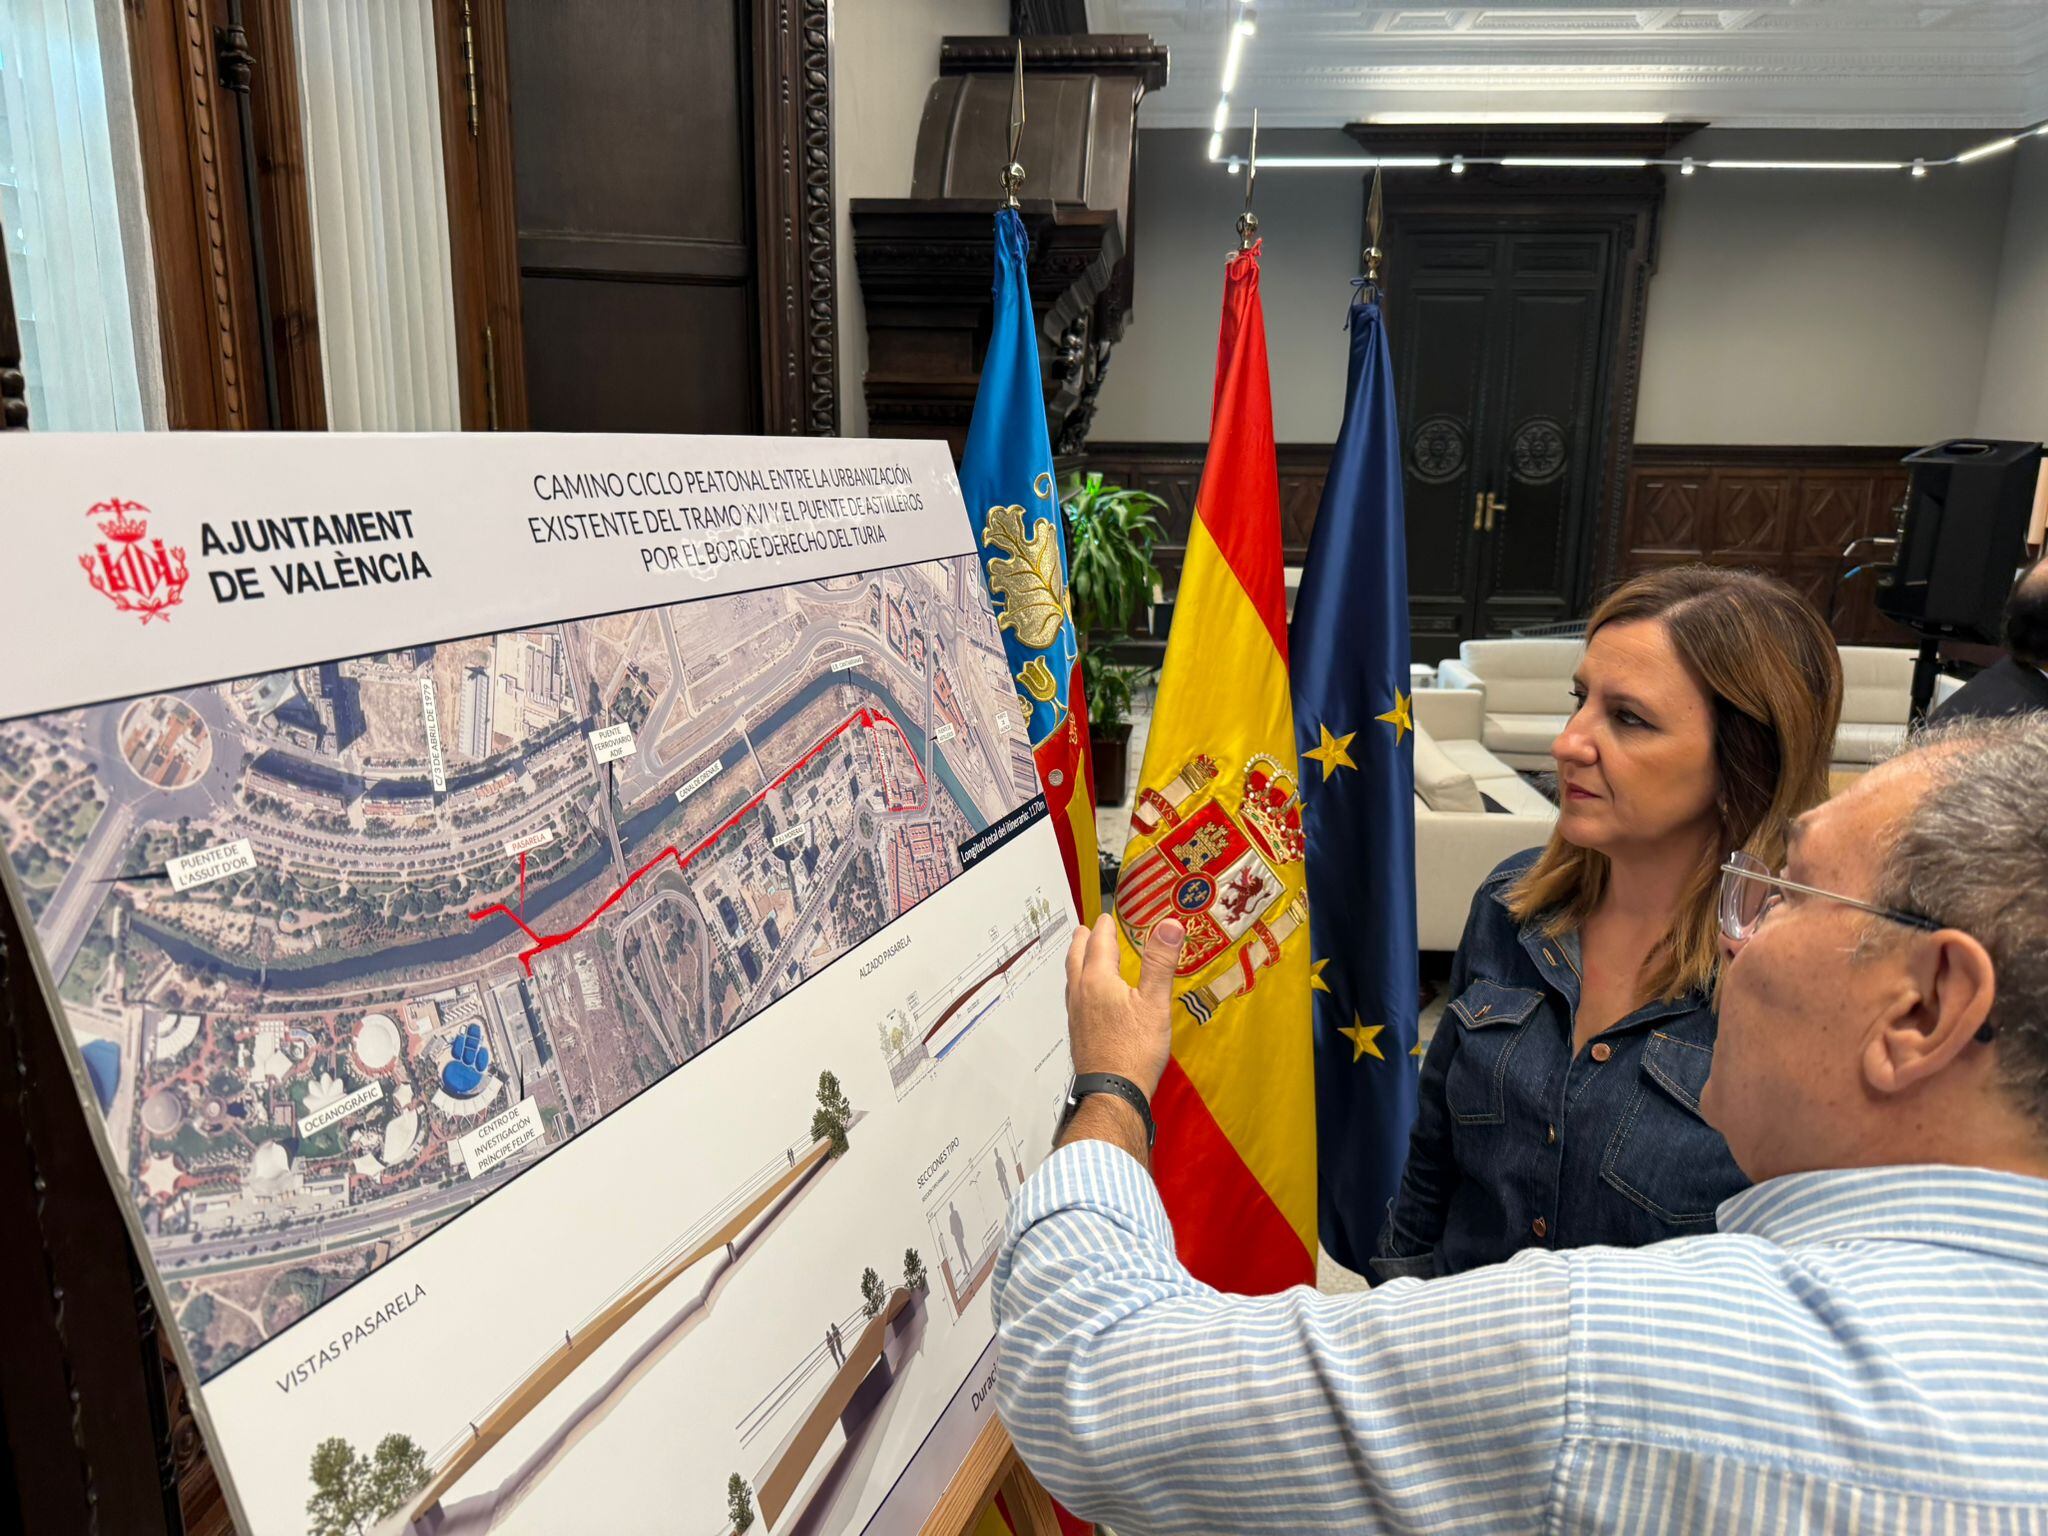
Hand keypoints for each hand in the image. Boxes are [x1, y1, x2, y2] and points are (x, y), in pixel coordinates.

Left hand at [1064, 914, 1183, 1100]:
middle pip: (1077, 957)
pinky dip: (1079, 983)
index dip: (1104, 927)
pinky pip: (1074, 997)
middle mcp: (1081, 994)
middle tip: (1087, 928)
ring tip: (1083, 955)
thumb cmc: (1135, 1050)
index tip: (1107, 917)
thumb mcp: (1155, 1003)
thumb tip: (1170, 924)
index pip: (1099, 943)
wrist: (1113, 1092)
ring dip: (1077, 960)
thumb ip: (1160, 962)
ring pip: (1072, 977)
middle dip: (1083, 940)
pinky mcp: (1078, 1032)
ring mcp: (1076, 1015)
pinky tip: (1088, 996)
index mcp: (1097, 980)